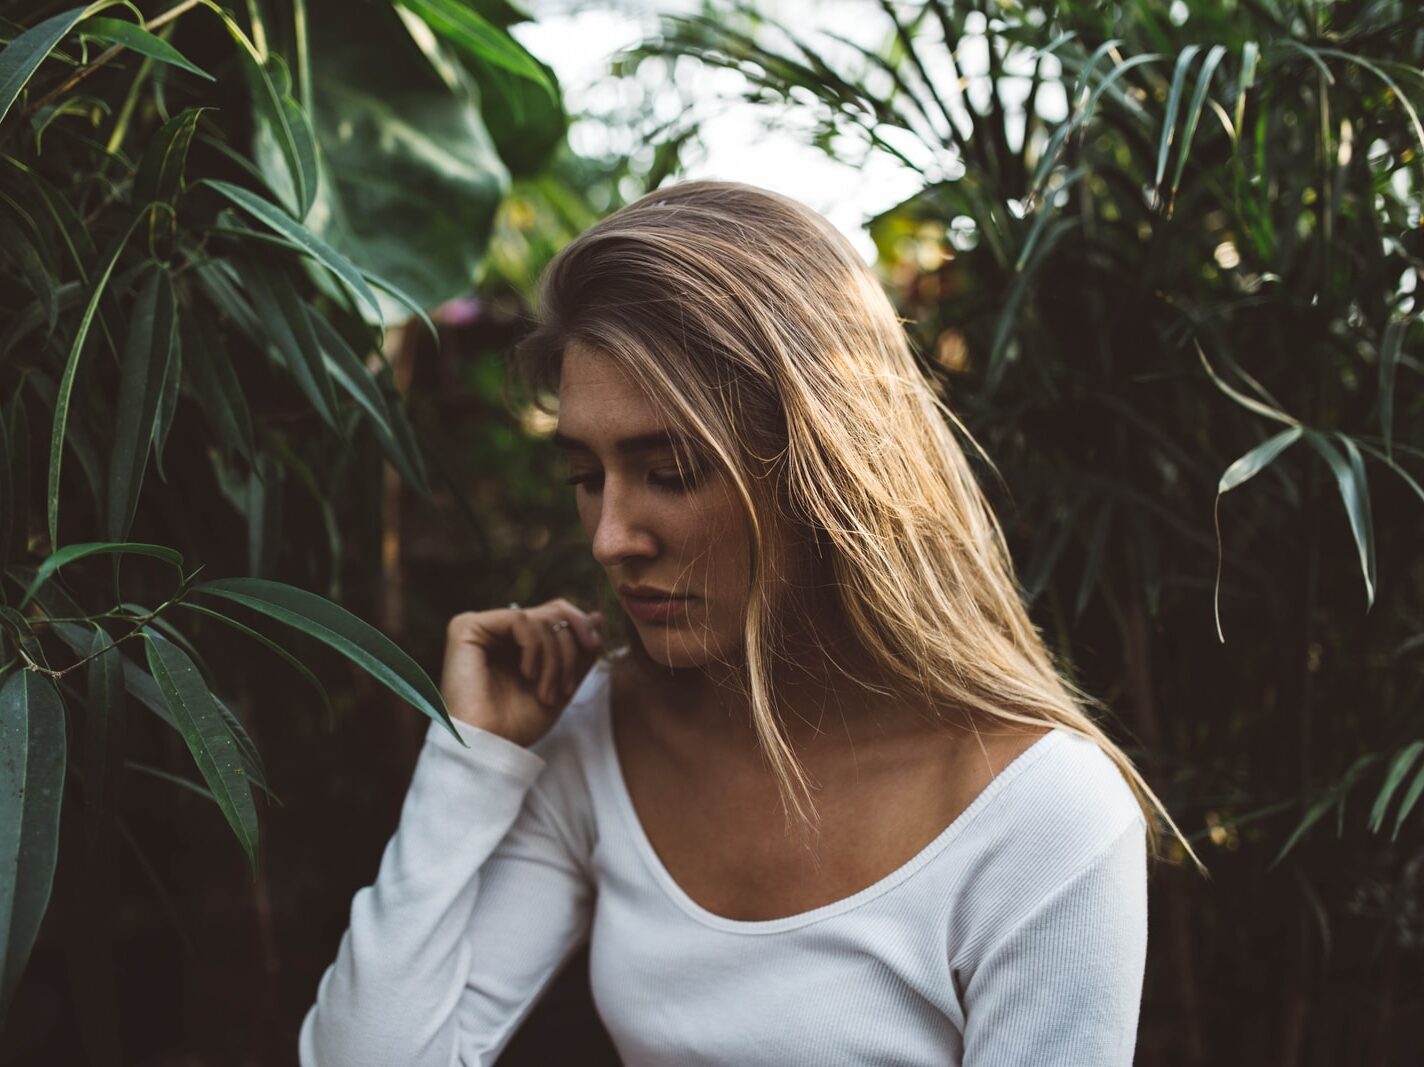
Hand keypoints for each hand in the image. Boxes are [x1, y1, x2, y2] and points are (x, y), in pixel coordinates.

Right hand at [439, 599, 603, 746]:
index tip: (595, 648)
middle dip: (570, 647)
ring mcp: (481, 628)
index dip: (581, 625)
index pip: (555, 614)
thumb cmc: (518, 725)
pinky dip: (534, 647)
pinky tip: (528, 674)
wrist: (489, 747)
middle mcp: (497, 631)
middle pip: (551, 611)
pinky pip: (519, 619)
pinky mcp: (467, 628)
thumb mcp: (561, 686)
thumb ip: (579, 652)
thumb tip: (597, 616)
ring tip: (548, 693)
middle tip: (569, 684)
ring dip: (554, 659)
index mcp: (516, 642)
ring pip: (539, 618)